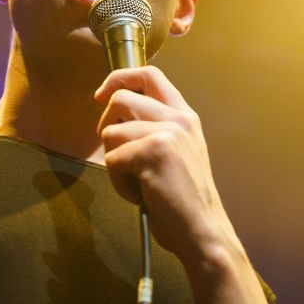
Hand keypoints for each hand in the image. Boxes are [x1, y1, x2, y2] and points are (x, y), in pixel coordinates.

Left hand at [95, 66, 235, 263]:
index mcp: (185, 116)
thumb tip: (116, 113)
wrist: (202, 229)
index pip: (150, 74)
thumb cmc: (184, 198)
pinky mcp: (153, 152)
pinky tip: (139, 194)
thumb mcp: (178, 151)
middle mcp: (178, 118)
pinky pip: (112, 160)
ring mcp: (167, 133)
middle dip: (106, 124)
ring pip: (111, 132)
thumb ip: (155, 127)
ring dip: (114, 162)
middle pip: (121, 98)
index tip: (102, 95)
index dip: (119, 78)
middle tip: (115, 151)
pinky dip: (118, 182)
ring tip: (136, 181)